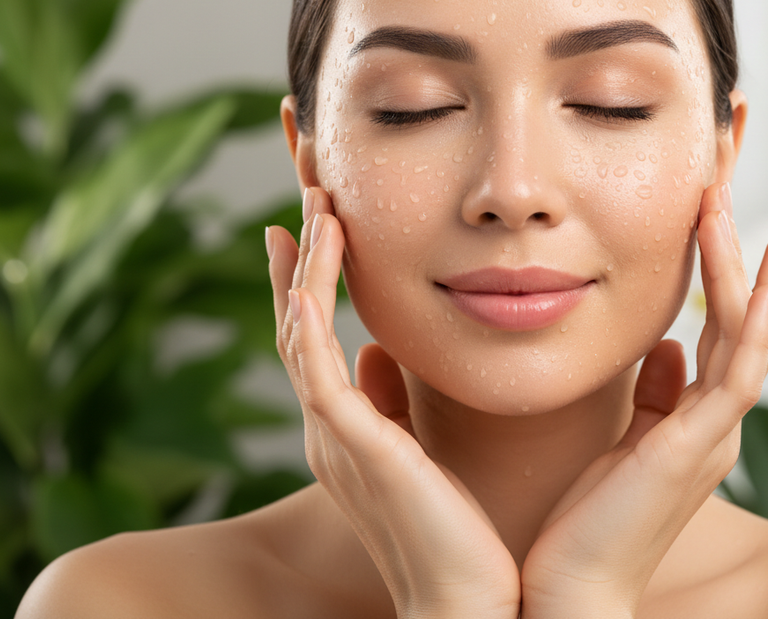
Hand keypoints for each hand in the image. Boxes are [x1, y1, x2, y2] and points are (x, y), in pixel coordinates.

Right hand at [267, 186, 520, 618]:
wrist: (469, 600)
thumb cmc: (459, 532)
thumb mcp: (419, 451)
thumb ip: (391, 404)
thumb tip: (376, 356)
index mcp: (346, 429)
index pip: (318, 338)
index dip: (312, 280)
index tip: (316, 224)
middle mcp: (326, 425)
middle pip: (298, 320)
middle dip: (301, 254)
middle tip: (307, 189)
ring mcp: (329, 431)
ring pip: (300, 324)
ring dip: (306, 258)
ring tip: (314, 198)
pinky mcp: (345, 436)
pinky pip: (315, 347)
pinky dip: (313, 290)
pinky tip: (322, 241)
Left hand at [519, 182, 767, 617]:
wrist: (570, 590)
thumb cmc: (586, 522)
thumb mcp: (623, 441)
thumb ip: (654, 396)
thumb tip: (668, 346)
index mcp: (695, 421)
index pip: (718, 332)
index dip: (718, 273)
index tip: (706, 217)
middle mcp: (715, 425)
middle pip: (740, 322)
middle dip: (737, 254)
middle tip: (722, 188)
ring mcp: (713, 436)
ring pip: (747, 336)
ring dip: (745, 269)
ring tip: (729, 205)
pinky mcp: (700, 447)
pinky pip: (739, 373)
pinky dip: (752, 321)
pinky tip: (753, 277)